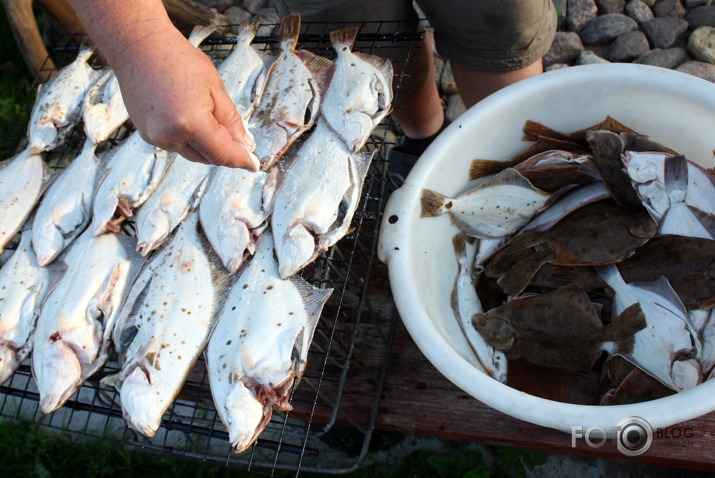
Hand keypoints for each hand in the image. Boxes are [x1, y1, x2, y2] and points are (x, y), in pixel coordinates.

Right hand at [111, 26, 256, 169]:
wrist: (138, 46)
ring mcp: (156, 137)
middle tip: (240, 138)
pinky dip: (189, 139)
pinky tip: (189, 116)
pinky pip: (177, 145)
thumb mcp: (215, 87)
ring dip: (207, 146)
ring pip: (193, 154)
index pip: (222, 154)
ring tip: (209, 116)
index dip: (240, 160)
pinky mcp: (147, 135)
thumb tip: (244, 144)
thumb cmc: (177, 59)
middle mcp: (170, 136)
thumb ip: (231, 120)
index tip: (253, 164)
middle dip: (225, 151)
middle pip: (208, 158)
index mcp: (190, 123)